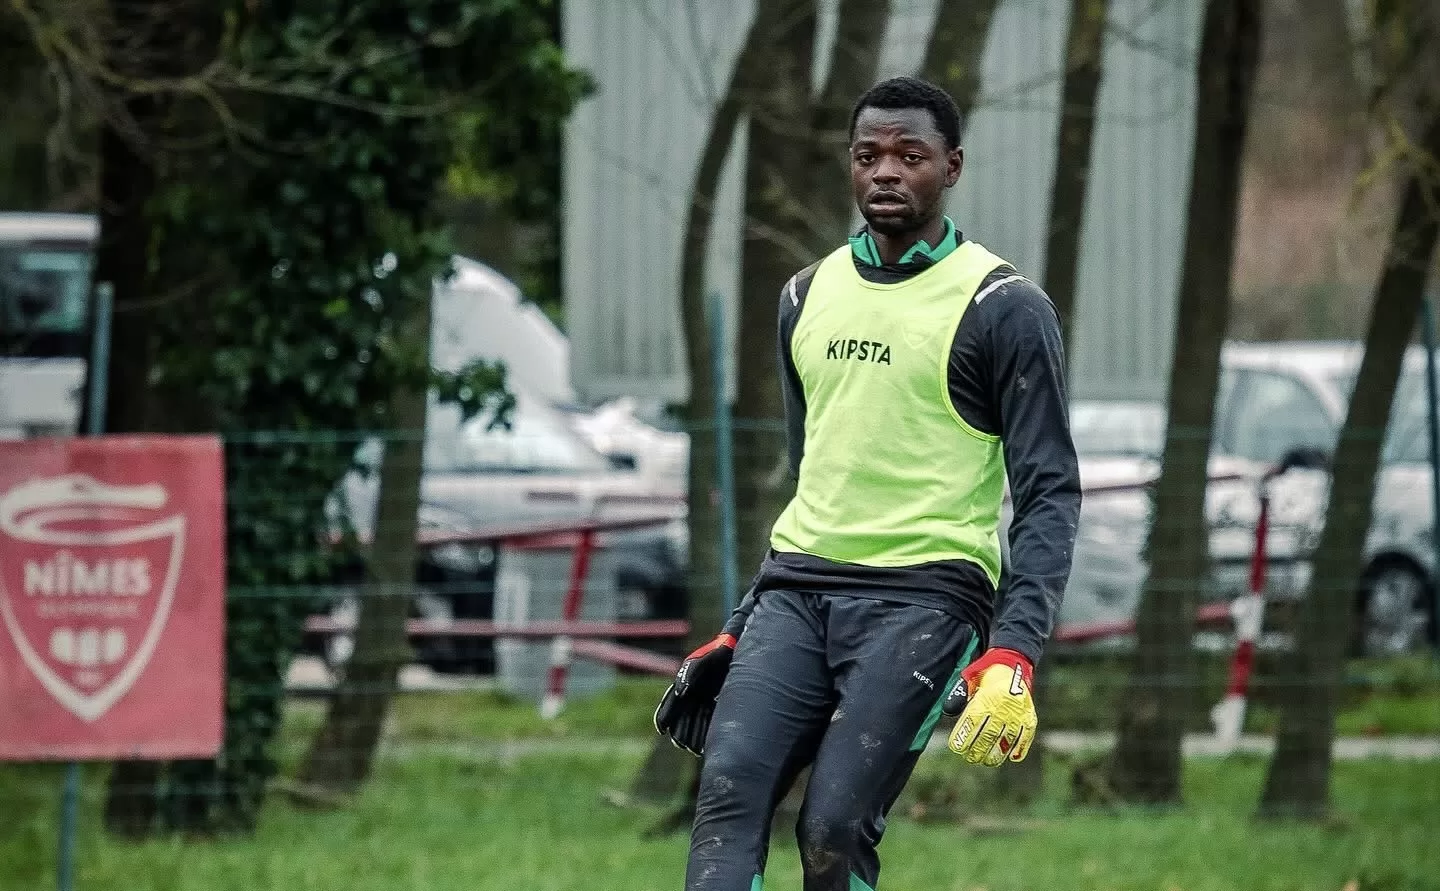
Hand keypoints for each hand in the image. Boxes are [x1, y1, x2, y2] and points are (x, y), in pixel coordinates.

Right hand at [652, 633, 736, 756]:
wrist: (734, 649)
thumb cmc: (716, 653)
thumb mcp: (701, 660)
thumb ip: (689, 674)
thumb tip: (680, 693)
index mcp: (683, 684)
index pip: (669, 704)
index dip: (664, 716)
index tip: (661, 729)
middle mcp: (691, 694)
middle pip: (681, 717)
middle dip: (680, 731)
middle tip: (681, 745)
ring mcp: (702, 699)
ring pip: (693, 721)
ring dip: (691, 735)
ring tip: (694, 749)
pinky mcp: (715, 702)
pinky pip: (707, 719)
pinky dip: (705, 731)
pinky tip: (706, 743)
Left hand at [942, 647, 1036, 766]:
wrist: (1014, 661)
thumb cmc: (986, 672)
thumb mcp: (970, 677)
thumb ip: (959, 693)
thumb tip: (947, 712)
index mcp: (986, 697)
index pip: (972, 723)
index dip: (964, 738)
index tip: (957, 748)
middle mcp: (1003, 707)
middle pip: (988, 736)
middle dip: (977, 750)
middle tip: (971, 758)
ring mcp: (1018, 714)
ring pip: (1006, 740)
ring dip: (996, 754)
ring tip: (987, 761)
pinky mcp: (1030, 717)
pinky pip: (1024, 737)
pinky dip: (1018, 748)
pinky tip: (1010, 757)